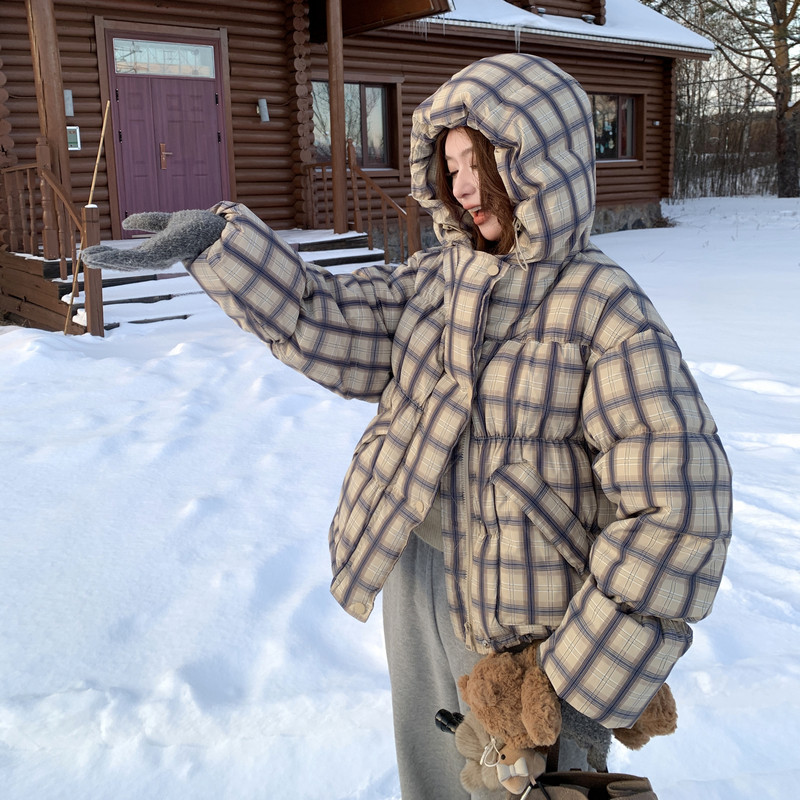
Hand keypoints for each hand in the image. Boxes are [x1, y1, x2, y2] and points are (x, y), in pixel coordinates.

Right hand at [81, 209, 226, 271]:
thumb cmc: (197, 226)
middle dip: (106, 261)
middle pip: (127, 263)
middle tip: (86, 258)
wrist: (212, 229)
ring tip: (86, 257)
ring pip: (126, 264)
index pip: (132, 257)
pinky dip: (113, 259)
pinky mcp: (157, 258)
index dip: (114, 256)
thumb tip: (126, 224)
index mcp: (159, 251)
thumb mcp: (166, 221)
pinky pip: (131, 260)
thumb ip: (148, 221)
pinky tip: (98, 256)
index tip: (95, 254)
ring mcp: (157, 260)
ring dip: (105, 261)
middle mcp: (157, 259)